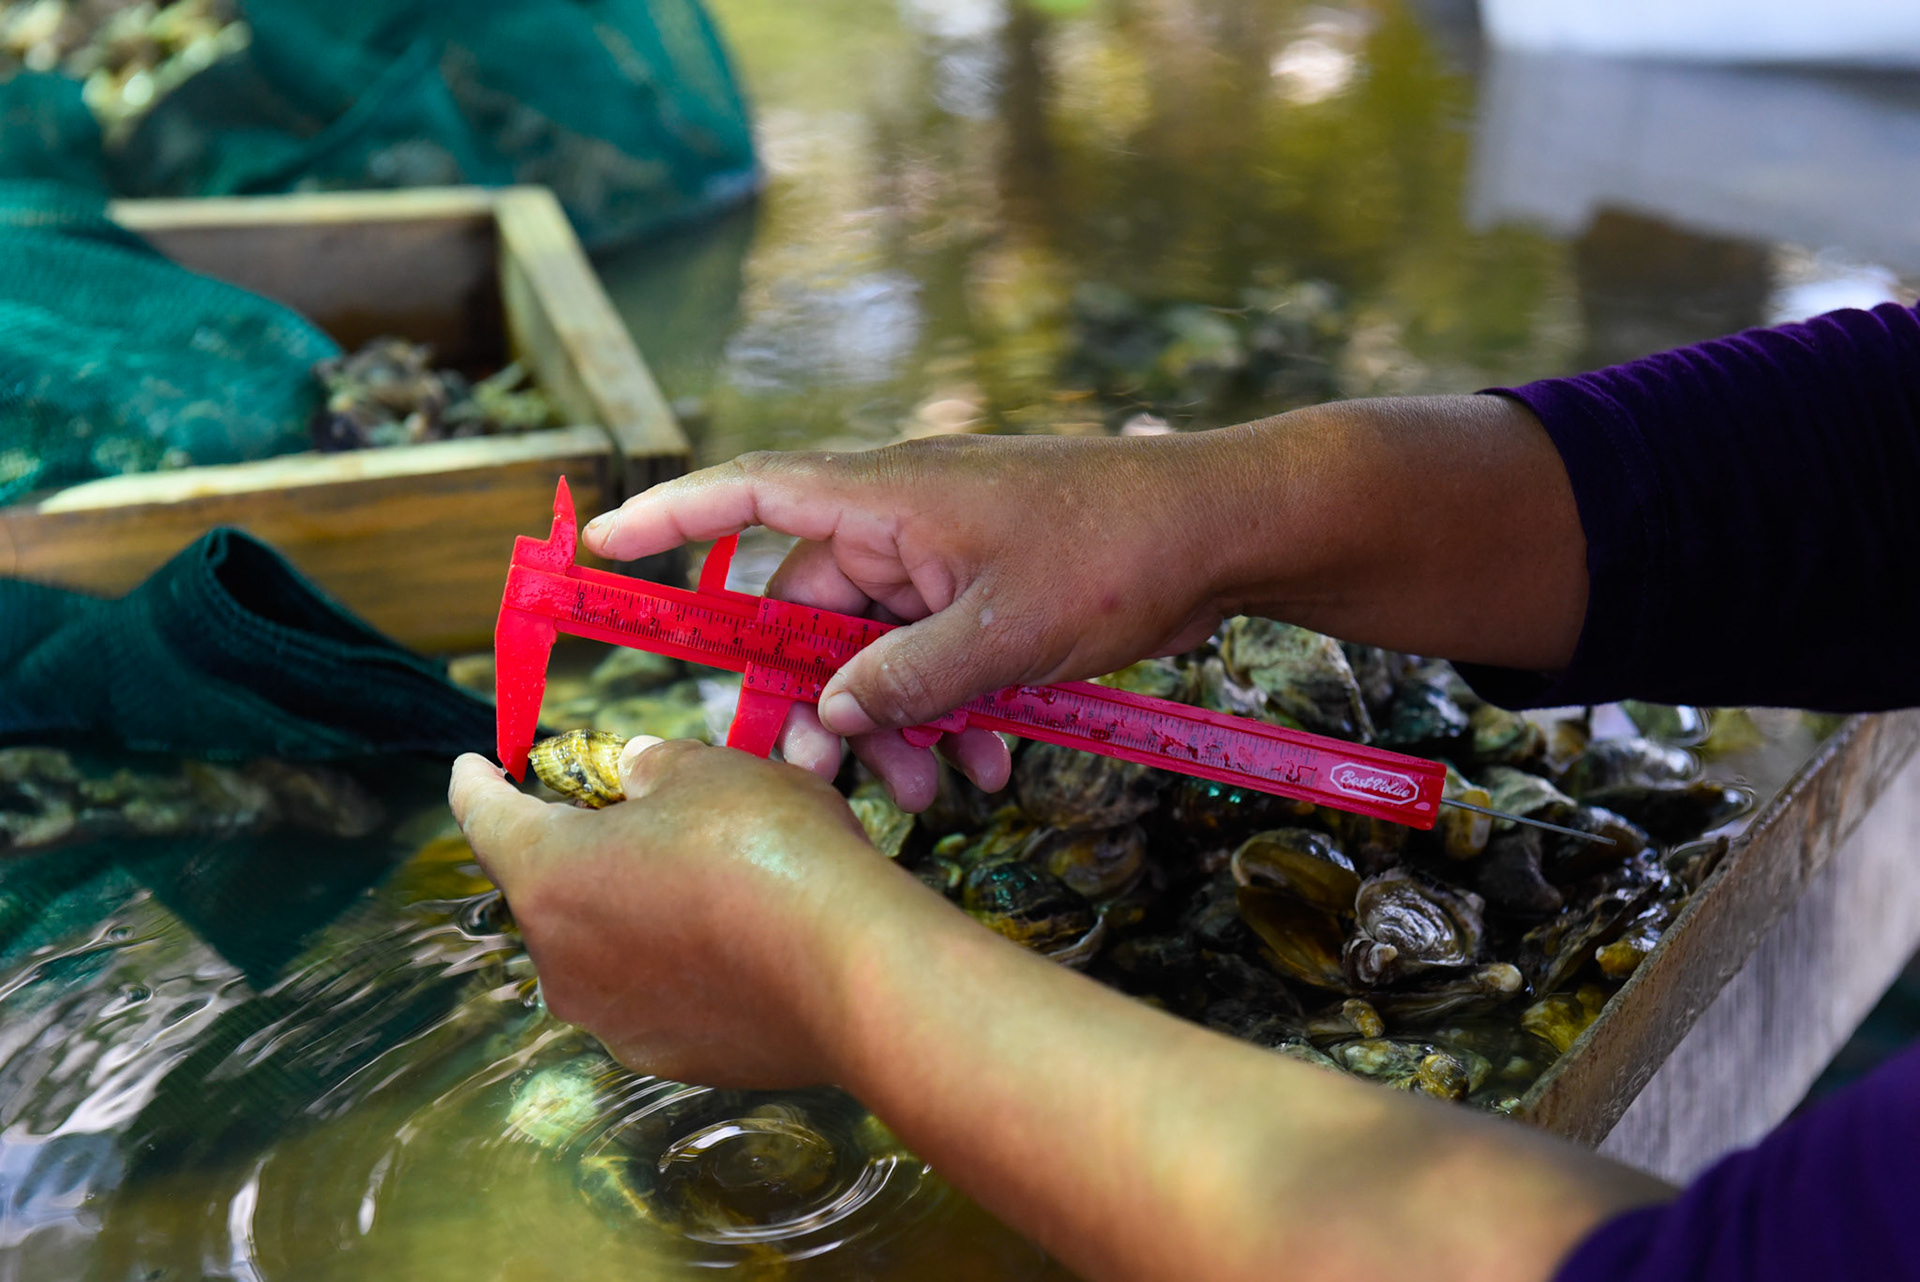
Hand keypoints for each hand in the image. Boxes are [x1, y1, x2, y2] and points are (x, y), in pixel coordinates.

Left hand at [447, 740, 942, 1087]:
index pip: (486, 818)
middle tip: (640, 812)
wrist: (851, 968)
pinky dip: (675, 964)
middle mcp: (560, 960)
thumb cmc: (769, 851)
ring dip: (632, 910)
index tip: (472, 766)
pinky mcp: (668, 1056)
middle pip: (550, 888)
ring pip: (601, 947)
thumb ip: (654, 767)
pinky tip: (733, 939)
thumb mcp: (708, 770)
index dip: (476, 783)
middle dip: (584, 847)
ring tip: (705, 878)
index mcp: (549, 875)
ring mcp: (611, 1019)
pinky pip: (653, 994)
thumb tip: (638, 776)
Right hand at [583, 435, 1237, 809]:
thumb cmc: (1119, 550)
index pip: (749, 494)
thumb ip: (905, 680)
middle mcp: (900, 522)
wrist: (1229, 531)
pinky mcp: (988, 594)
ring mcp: (945, 559)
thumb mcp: (1004, 631)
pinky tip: (988, 773)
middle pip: (811, 616)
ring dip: (892, 728)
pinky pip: (935, 662)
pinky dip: (947, 717)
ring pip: (876, 656)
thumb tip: (825, 719)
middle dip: (818, 707)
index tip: (601, 550)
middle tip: (823, 788)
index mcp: (886, 498)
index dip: (669, 520)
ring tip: (926, 795)